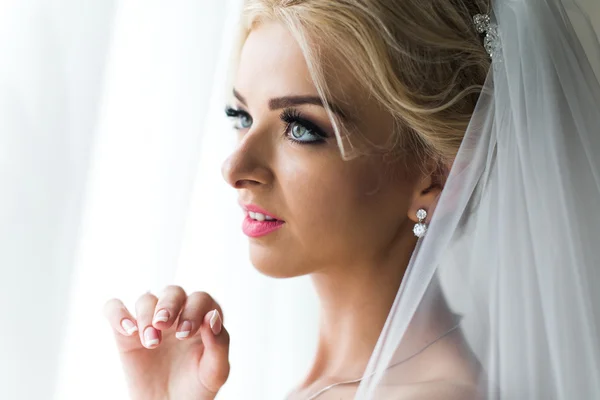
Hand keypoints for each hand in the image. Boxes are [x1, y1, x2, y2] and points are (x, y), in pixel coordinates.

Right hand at [103, 286, 230, 399]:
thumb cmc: (196, 388)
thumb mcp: (215, 371)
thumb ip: (219, 343)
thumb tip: (213, 316)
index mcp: (202, 318)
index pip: (200, 299)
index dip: (193, 310)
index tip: (185, 334)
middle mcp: (178, 314)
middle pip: (173, 293)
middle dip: (169, 305)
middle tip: (163, 324)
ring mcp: (151, 321)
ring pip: (146, 299)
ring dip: (146, 315)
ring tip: (151, 342)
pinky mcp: (126, 333)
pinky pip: (115, 309)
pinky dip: (117, 314)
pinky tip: (128, 330)